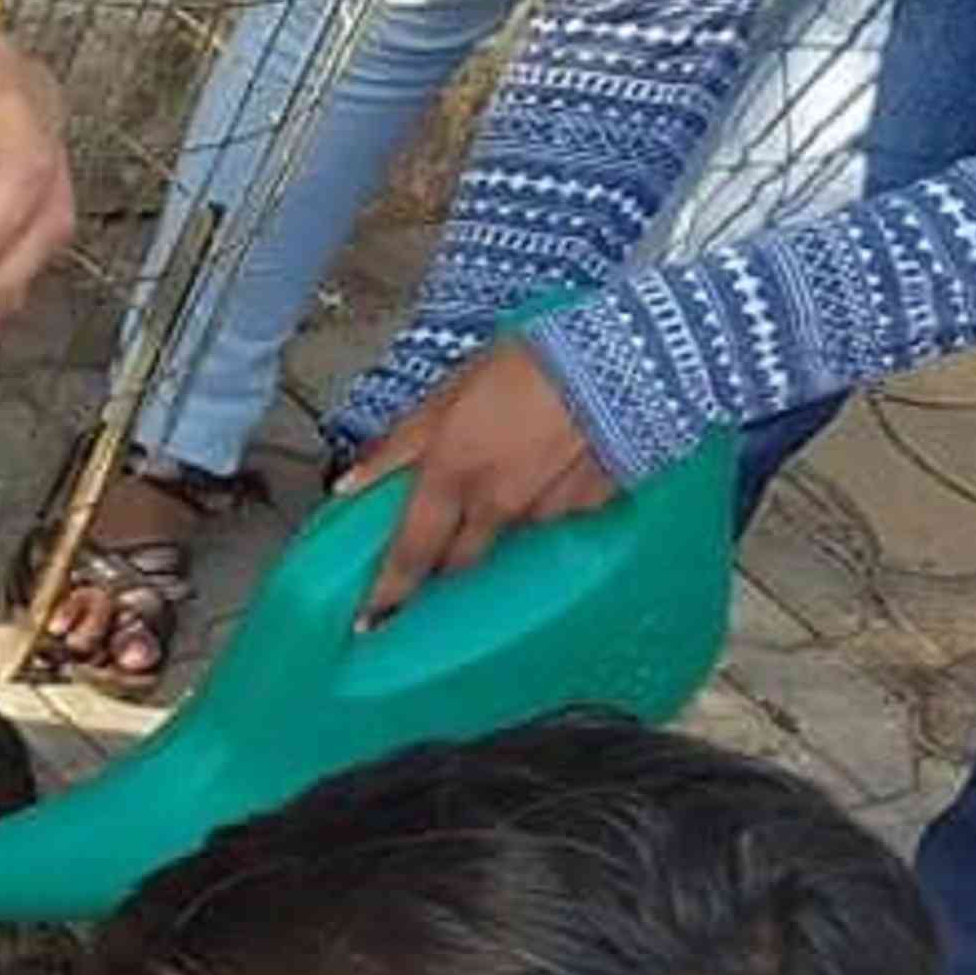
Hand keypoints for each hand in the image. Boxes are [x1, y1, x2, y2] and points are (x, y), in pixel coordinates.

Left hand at [340, 339, 619, 622]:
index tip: (368, 620)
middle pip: (459, 558)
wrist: (624, 353)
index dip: (388, 592)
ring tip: (515, 459)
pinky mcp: (591, 507)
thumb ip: (398, 447)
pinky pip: (558, 515)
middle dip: (444, 555)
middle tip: (444, 531)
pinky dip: (549, 496)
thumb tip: (351, 485)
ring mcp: (547, 512)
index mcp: (451, 474)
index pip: (411, 553)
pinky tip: (556, 458)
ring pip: (510, 533)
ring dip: (500, 514)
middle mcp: (497, 504)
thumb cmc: (529, 362)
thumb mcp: (448, 394)